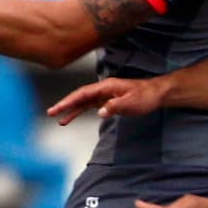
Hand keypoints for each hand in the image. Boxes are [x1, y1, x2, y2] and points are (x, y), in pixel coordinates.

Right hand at [47, 76, 166, 125]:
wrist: (156, 94)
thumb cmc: (145, 96)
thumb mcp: (131, 103)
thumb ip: (115, 106)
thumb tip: (100, 112)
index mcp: (106, 86)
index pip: (83, 93)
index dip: (69, 101)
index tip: (57, 108)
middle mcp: (102, 89)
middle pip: (79, 96)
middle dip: (65, 104)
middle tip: (50, 113)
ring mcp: (104, 95)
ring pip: (83, 102)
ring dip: (71, 110)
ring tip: (59, 120)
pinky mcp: (108, 101)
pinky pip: (90, 106)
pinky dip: (81, 111)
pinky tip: (74, 117)